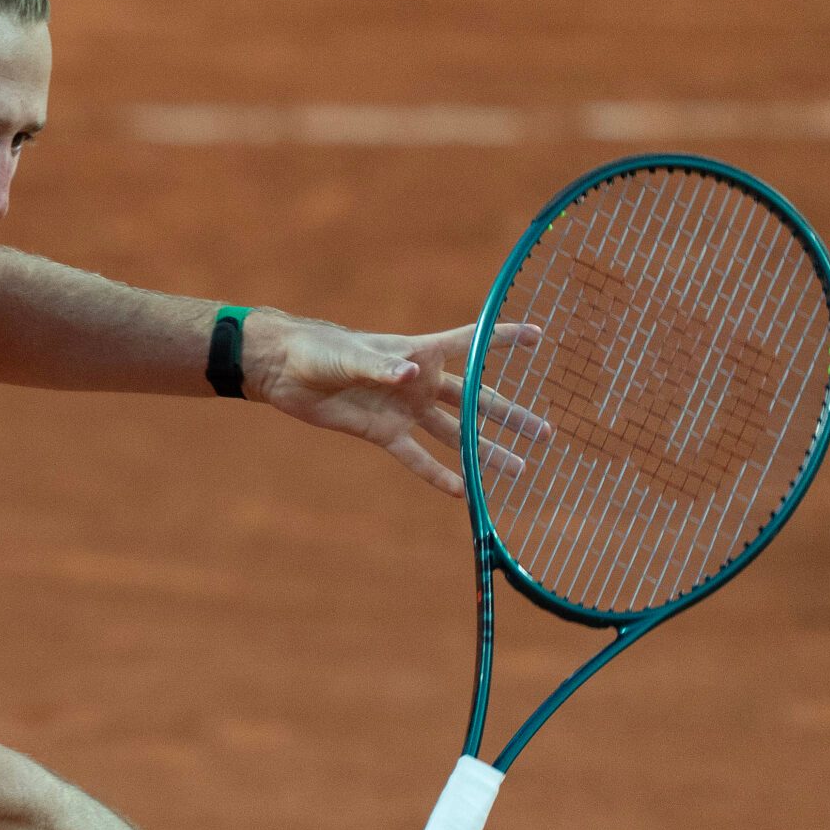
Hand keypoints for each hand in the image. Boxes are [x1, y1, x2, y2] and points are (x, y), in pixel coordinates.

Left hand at [243, 311, 549, 497]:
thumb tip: (410, 376)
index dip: (503, 339)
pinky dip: (437, 474)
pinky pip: (417, 458)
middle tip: (546, 434)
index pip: (470, 344)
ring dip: (484, 451)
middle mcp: (418, 382)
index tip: (539, 337)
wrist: (284, 372)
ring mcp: (403, 410)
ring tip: (518, 469)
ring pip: (454, 434)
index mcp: (417, 352)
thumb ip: (381, 367)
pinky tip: (463, 492)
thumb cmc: (318, 351)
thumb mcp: (350, 357)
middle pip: (475, 401)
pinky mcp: (383, 433)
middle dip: (510, 416)